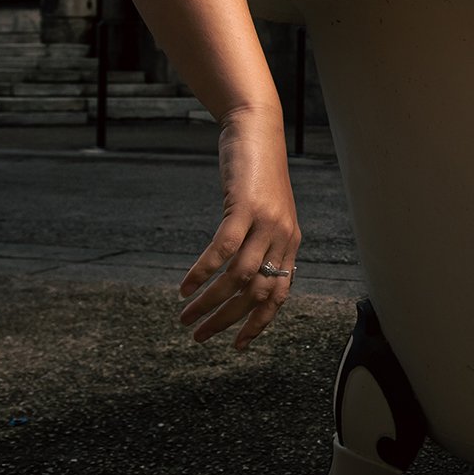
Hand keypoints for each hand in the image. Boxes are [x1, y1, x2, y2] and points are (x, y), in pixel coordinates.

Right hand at [178, 105, 301, 347]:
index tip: (236, 345)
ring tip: (184, 316)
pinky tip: (183, 287)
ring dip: (209, 302)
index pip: (279, 295)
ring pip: (238, 277)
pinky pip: (223, 250)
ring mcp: (266, 223)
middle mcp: (283, 237)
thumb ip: (261, 242)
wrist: (257, 129)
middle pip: (257, 293)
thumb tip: (243, 277)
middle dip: (227, 321)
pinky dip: (202, 272)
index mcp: (290, 243)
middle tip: (198, 337)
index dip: (258, 323)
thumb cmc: (257, 172)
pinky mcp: (245, 207)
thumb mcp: (267, 212)